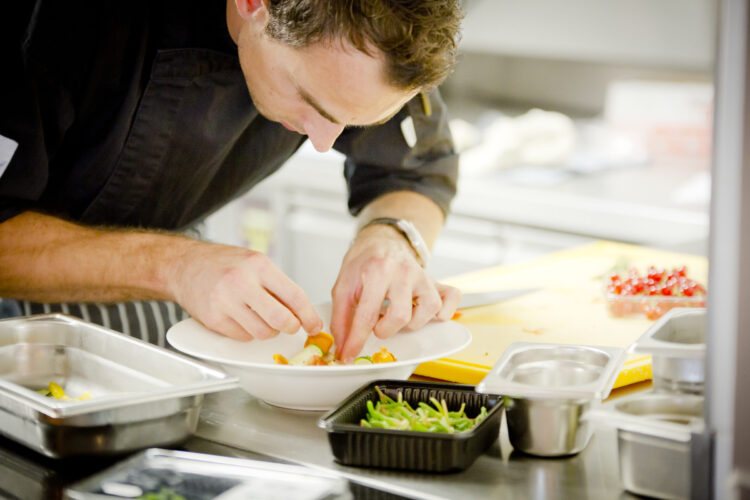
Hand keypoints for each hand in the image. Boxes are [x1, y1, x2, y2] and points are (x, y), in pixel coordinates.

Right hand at [168, 241, 322, 340]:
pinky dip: (248, 333)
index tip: (315, 325)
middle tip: (291, 326)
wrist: (184, 265)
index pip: (294, 295)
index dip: (309, 315)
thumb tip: (303, 311)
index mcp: (258, 265)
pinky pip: (243, 337)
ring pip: (263, 333)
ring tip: (261, 317)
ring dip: (269, 331)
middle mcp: (241, 282)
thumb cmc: (223, 263)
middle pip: (280, 319)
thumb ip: (278, 285)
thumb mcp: (255, 263)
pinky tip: (242, 318)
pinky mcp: (213, 319)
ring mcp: (225, 302)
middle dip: (291, 327)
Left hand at [330, 225, 461, 362]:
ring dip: (410, 323)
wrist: (382, 242)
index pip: (367, 315)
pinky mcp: (436, 281)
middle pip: (400, 316)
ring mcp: (423, 276)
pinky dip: (443, 312)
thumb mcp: (343, 286)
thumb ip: (341, 317)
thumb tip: (342, 346)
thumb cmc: (364, 265)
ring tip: (397, 314)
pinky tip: (424, 312)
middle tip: (377, 324)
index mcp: (377, 271)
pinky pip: (452, 299)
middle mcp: (403, 271)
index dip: (356, 340)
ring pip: (427, 311)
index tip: (349, 355)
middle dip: (385, 330)